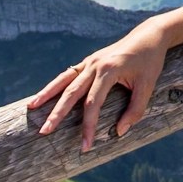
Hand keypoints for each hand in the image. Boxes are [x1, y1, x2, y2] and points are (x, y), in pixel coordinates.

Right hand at [26, 22, 168, 152]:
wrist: (150, 35)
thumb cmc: (150, 61)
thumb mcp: (147, 86)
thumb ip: (135, 110)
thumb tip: (119, 133)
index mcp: (109, 70)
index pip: (93, 104)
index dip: (88, 126)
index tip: (85, 146)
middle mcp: (95, 65)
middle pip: (71, 92)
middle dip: (57, 114)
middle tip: (44, 132)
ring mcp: (90, 61)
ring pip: (64, 80)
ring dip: (47, 94)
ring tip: (31, 108)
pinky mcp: (89, 61)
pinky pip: (68, 74)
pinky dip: (55, 84)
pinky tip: (44, 95)